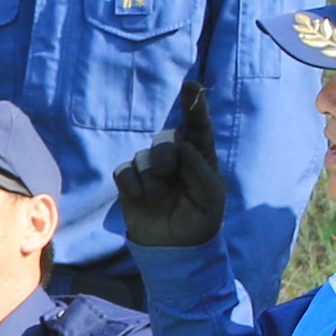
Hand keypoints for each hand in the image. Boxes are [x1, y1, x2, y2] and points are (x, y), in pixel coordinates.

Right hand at [110, 81, 224, 248]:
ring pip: (143, 156)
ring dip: (150, 178)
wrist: (175, 249)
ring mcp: (151, 169)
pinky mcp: (131, 182)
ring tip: (158, 197)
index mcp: (200, 158)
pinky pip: (124, 170)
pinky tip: (139, 198)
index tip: (191, 86)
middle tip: (168, 174)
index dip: (195, 106)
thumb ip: (199, 169)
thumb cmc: (199, 221)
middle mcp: (175, 158)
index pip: (198, 128)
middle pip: (166, 139)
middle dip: (165, 155)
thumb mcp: (210, 198)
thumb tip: (181, 144)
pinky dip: (132, 184)